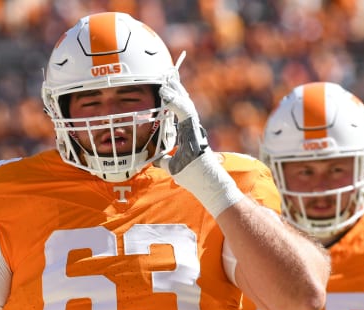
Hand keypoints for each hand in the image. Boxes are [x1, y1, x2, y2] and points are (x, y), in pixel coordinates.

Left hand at [154, 76, 242, 216]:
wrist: (207, 185)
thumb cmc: (193, 178)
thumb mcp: (173, 167)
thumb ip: (165, 160)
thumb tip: (156, 159)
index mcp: (188, 134)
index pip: (181, 111)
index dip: (174, 97)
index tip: (167, 84)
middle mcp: (193, 129)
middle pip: (185, 103)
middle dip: (177, 87)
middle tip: (169, 72)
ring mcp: (195, 131)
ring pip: (186, 105)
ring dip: (175, 91)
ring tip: (165, 79)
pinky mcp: (195, 134)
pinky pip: (186, 115)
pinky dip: (176, 103)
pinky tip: (166, 95)